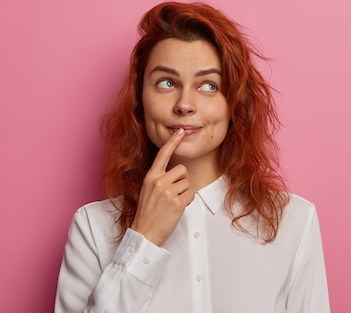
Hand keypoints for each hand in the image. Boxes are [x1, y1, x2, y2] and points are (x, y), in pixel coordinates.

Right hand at [130, 128, 194, 245]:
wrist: (144, 233)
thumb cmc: (148, 213)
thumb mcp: (148, 191)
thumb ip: (160, 179)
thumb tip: (176, 172)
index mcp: (150, 177)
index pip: (162, 154)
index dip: (172, 142)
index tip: (180, 131)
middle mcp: (158, 182)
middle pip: (182, 170)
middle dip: (182, 181)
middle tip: (172, 195)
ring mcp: (167, 192)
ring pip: (187, 183)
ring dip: (184, 193)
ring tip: (171, 204)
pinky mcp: (176, 202)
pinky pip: (191, 194)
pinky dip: (187, 202)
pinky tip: (176, 209)